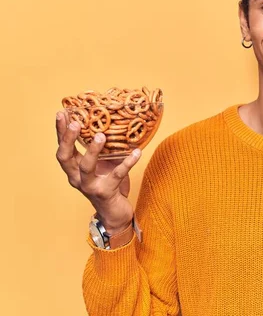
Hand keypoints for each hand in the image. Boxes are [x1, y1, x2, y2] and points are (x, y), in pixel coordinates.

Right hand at [55, 109, 141, 233]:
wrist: (115, 213)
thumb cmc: (108, 184)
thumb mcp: (103, 164)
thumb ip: (104, 148)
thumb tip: (114, 122)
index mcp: (74, 168)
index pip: (62, 147)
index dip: (60, 131)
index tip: (61, 113)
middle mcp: (76, 177)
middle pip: (65, 157)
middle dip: (68, 139)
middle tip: (75, 123)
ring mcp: (90, 186)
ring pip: (86, 167)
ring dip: (92, 151)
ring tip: (100, 136)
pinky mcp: (106, 192)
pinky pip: (117, 175)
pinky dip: (128, 162)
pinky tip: (137, 152)